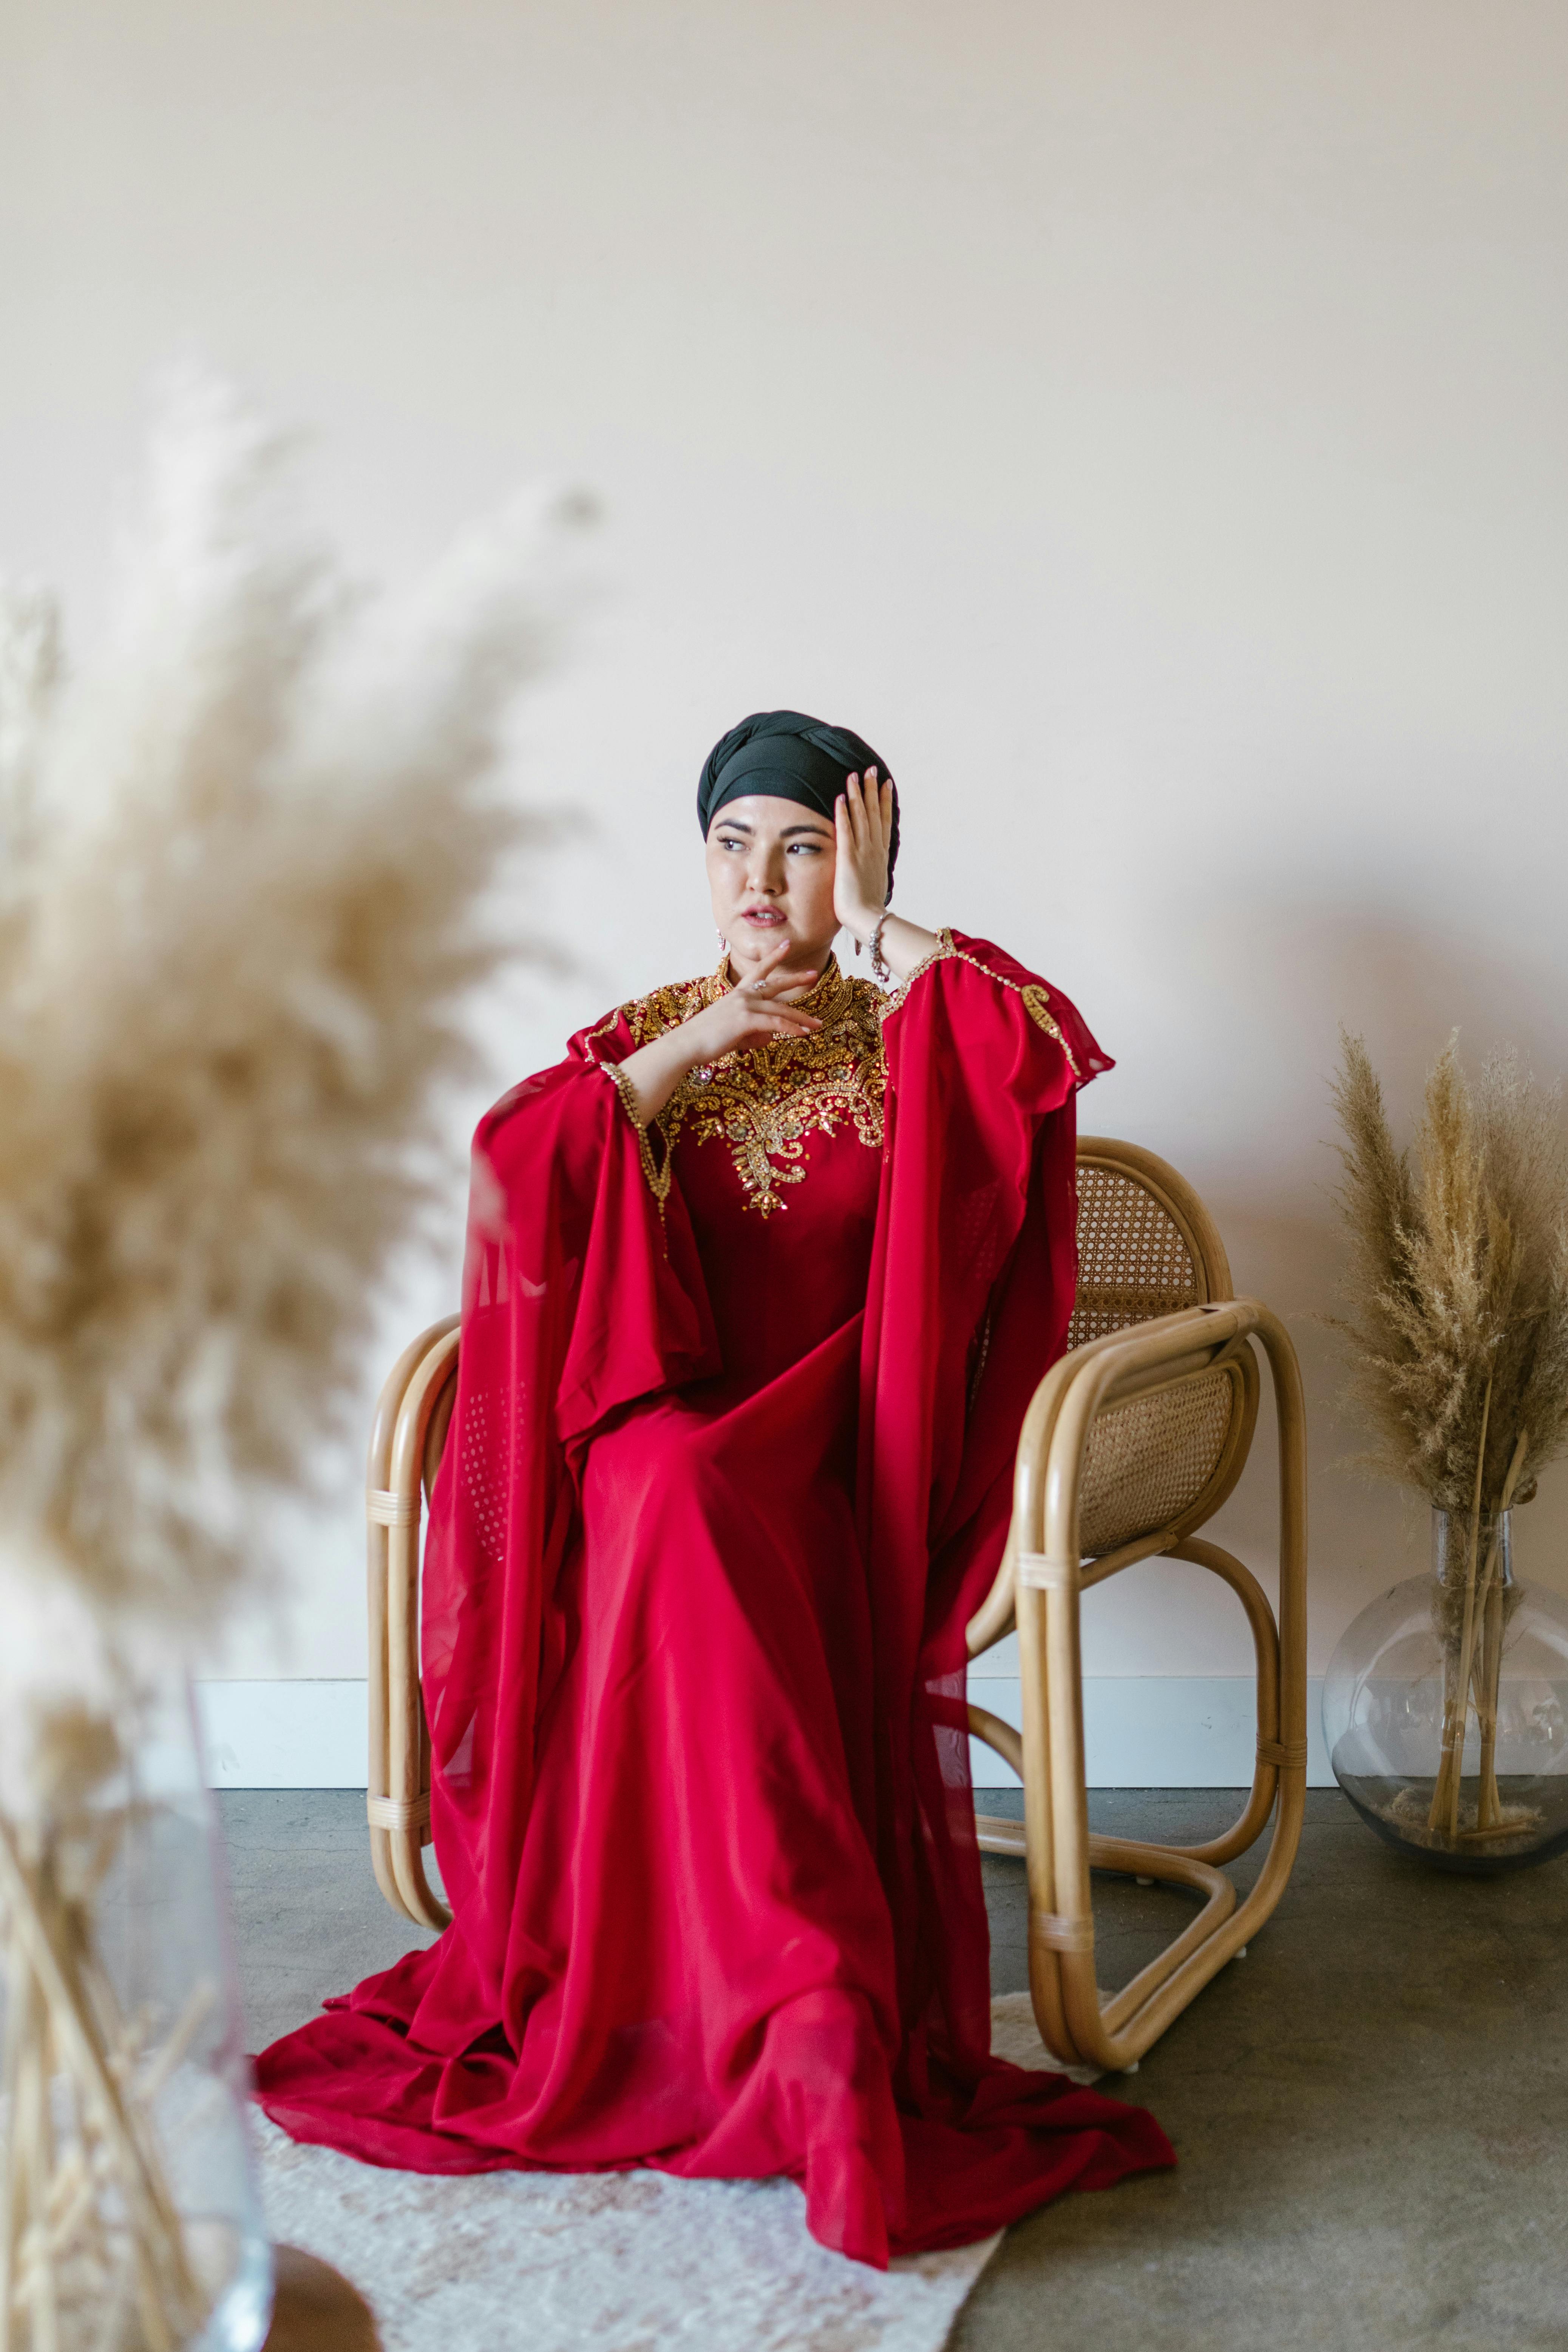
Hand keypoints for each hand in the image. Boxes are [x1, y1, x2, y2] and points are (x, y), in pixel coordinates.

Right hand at [681, 935, 822, 1061]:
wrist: (687, 1045)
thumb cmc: (706, 1039)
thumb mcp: (733, 1031)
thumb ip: (753, 1031)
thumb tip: (771, 1036)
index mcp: (737, 994)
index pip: (758, 971)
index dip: (773, 957)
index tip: (786, 945)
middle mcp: (742, 995)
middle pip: (775, 985)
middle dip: (796, 979)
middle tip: (814, 973)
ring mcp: (744, 1006)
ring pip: (781, 1010)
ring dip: (801, 1019)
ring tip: (817, 1025)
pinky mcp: (745, 1020)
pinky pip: (776, 1024)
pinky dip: (791, 1029)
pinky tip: (803, 1034)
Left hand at [834, 769, 892, 943]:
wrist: (869, 922)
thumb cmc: (870, 912)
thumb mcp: (874, 888)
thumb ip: (872, 876)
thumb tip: (873, 876)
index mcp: (880, 856)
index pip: (882, 823)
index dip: (884, 802)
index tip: (885, 785)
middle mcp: (873, 850)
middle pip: (873, 813)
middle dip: (872, 790)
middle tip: (871, 770)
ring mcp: (862, 853)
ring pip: (860, 817)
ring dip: (858, 795)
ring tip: (854, 775)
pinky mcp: (848, 859)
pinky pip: (845, 831)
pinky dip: (843, 813)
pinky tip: (841, 797)